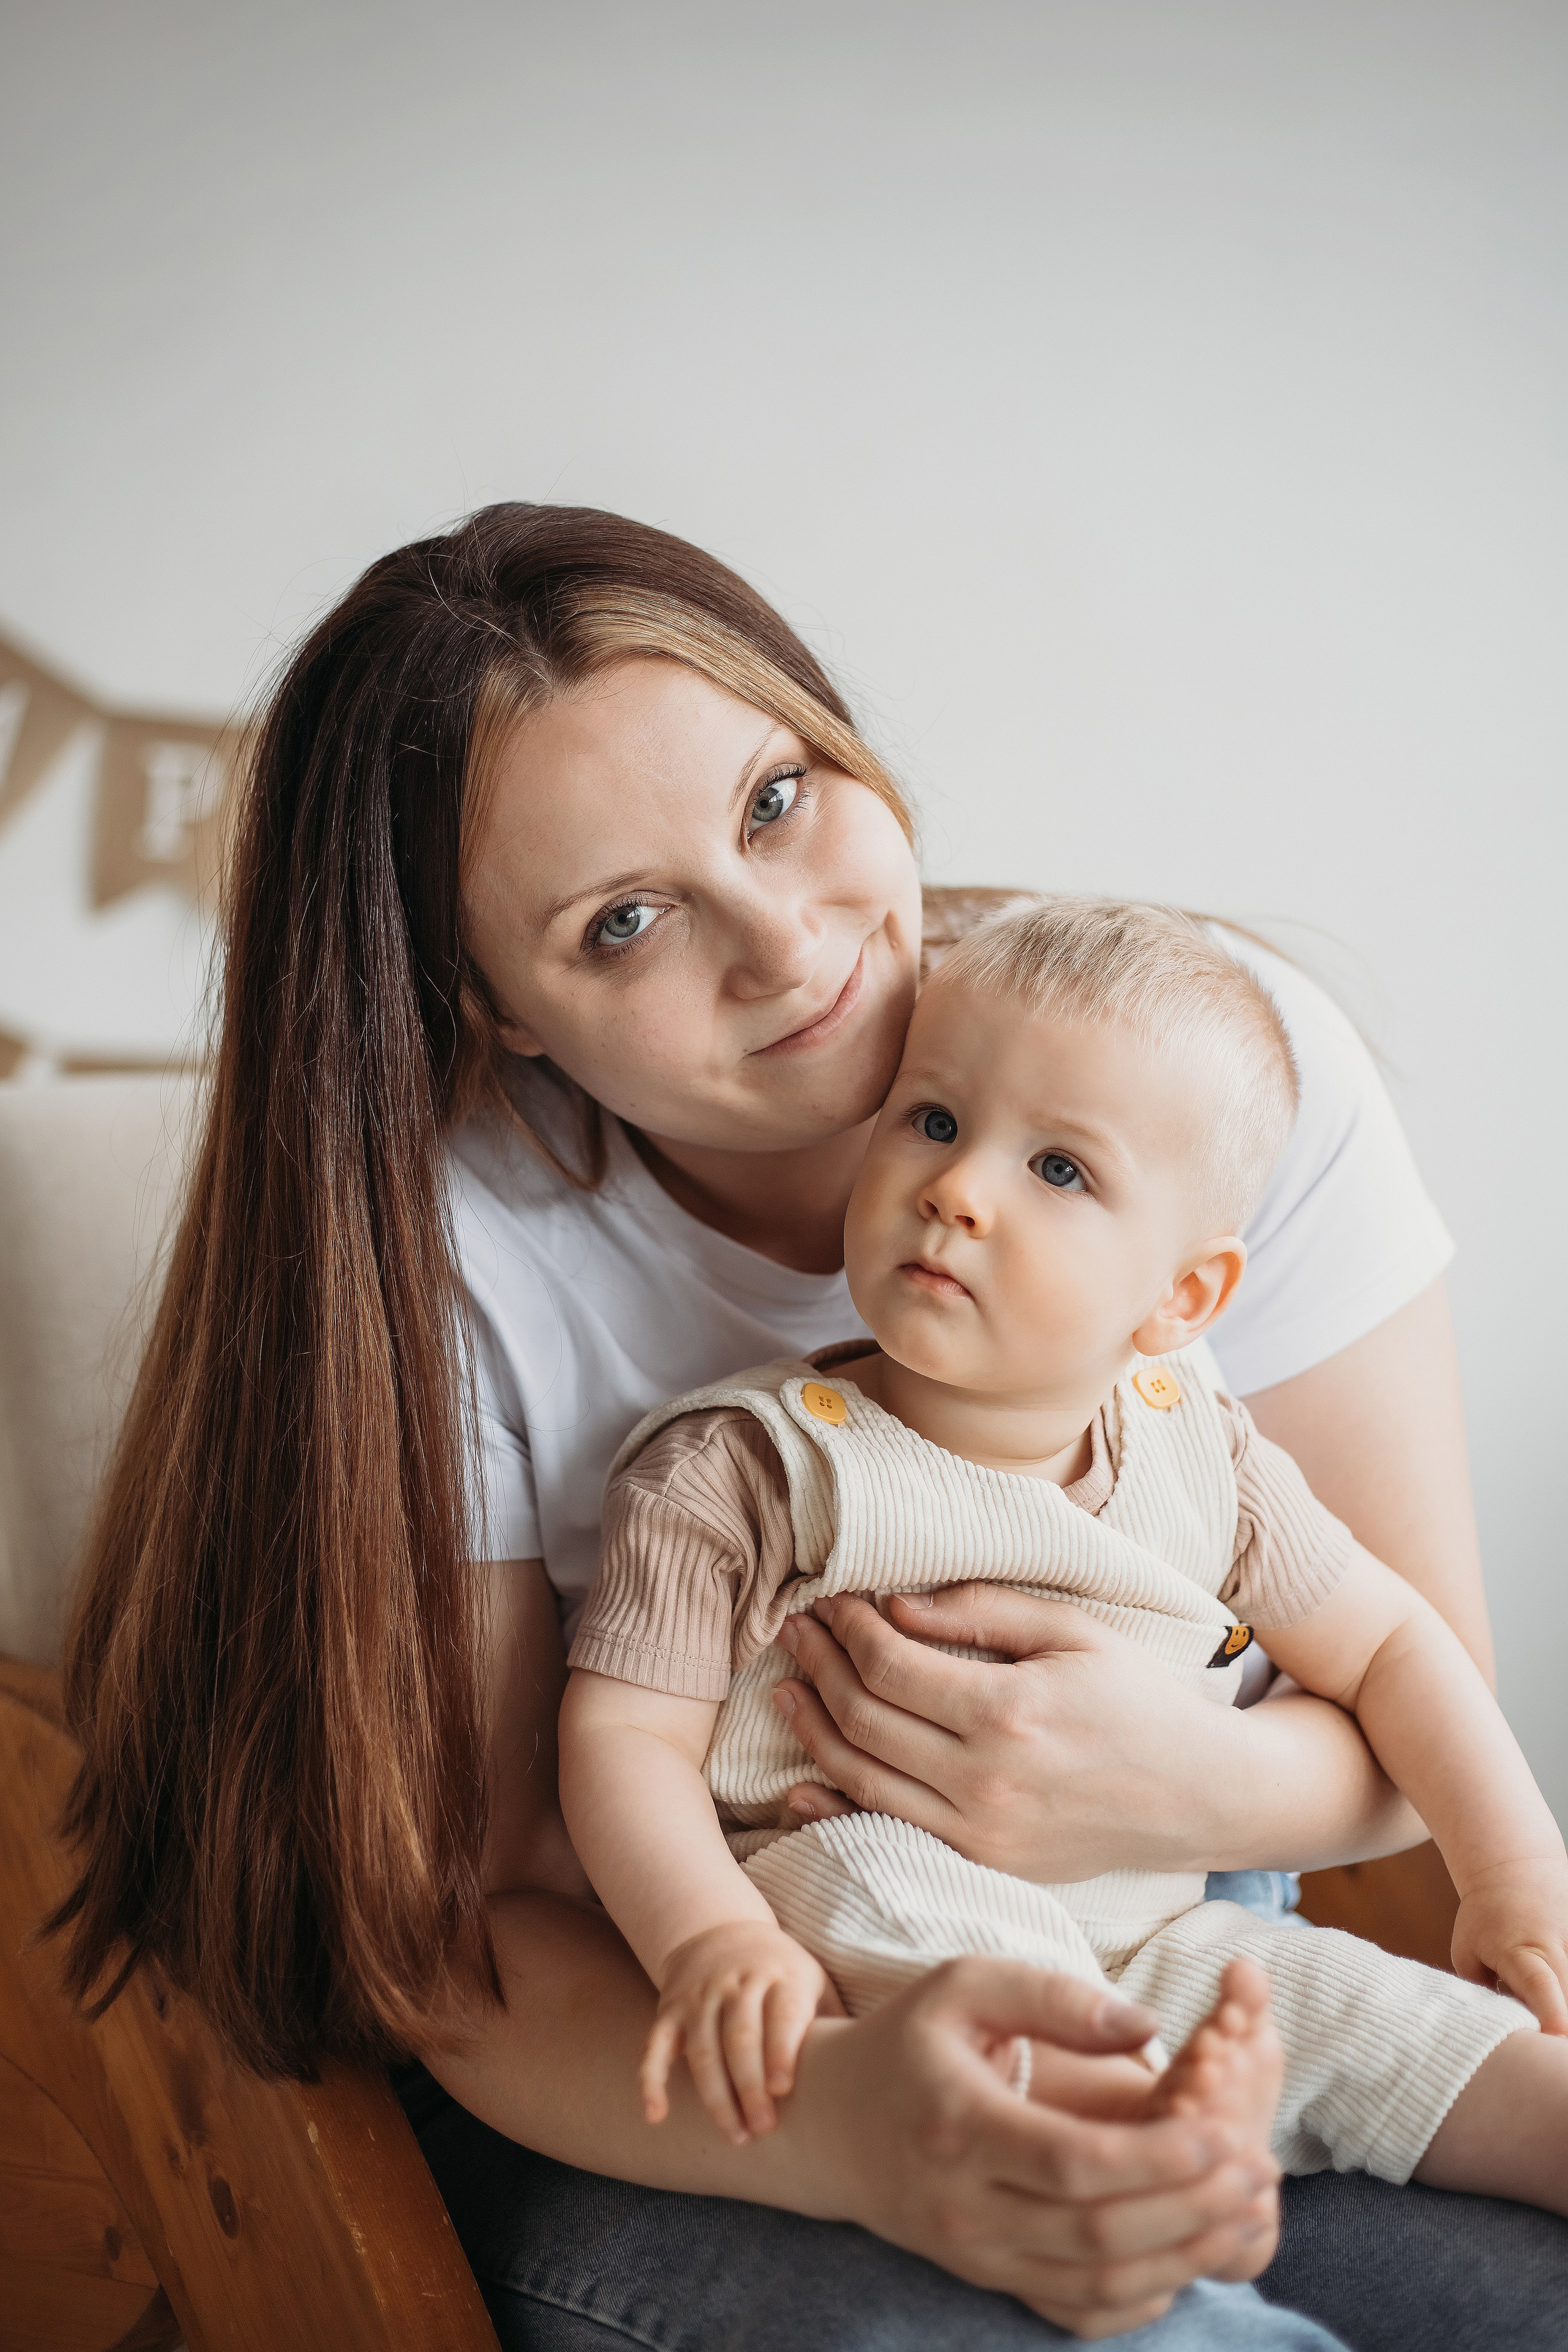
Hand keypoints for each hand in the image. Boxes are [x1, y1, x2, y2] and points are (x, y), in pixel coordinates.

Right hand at [642, 1919, 843, 2141]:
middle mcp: (737, 1983)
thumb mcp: (813, 1980)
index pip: (780, 2013)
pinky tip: (655, 2116)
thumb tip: (879, 2064)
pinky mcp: (670, 2010)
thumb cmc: (780, 1972)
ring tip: (736, 2134)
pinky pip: (655, 2047)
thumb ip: (834, 2018)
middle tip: (762, 2129)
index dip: (780, 2051)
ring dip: (716, 2096)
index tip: (781, 2089)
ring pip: (702, 2050)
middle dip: (749, 2087)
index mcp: (780, 1976)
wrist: (718, 1930)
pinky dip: (651, 2081)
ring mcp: (699, 1997)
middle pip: (740, 2038)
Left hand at [772, 1586, 1244, 1881]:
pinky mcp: (985, 1865)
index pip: (891, 1665)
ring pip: (862, 1780)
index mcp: (1010, 1712)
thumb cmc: (1139, 1701)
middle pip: (864, 1720)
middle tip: (796, 1631)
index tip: (831, 1600)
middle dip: (818, 1668)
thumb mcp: (1073, 1632)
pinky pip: (890, 1835)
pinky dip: (837, 1808)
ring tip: (789, 1687)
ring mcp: (981, 1833)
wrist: (1199, 1796)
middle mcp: (986, 1781)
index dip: (848, 1628)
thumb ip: (982, 1612)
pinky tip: (803, 1780)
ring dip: (813, 1730)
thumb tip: (895, 1605)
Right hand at [801, 1958, 1278, 2336]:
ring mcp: (976, 2254)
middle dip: (1193, 2206)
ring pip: (1097, 2281)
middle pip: (1098, 2230)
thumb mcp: (964, 1986)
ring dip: (1185, 2253)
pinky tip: (1188, 2253)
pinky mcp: (990, 2279)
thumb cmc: (909, 2042)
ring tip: (1244, 2208)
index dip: (1159, 2157)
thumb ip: (1054, 1995)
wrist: (832, 2125)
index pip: (1073, 2162)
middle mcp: (964, 2204)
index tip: (1224, 2130)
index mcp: (958, 2123)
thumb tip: (1147, 2026)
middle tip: (1256, 2169)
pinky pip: (1077, 2311)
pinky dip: (1143, 2296)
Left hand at [1452, 1853, 1567, 2032]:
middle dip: (1561, 2028)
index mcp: (1519, 1952)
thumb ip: (1483, 1996)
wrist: (1516, 1873)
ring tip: (1549, 2034)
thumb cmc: (1484, 1921)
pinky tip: (1556, 2005)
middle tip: (1548, 2057)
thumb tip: (1500, 2035)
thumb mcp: (1468, 1953)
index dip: (1551, 2012)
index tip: (1555, 2036)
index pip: (1539, 1984)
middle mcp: (1556, 1949)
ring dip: (1563, 2010)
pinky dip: (1567, 1993)